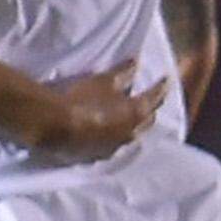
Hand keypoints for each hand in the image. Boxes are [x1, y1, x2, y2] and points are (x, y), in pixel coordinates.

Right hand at [21, 59, 165, 159]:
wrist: (54, 127)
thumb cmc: (81, 99)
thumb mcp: (101, 81)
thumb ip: (121, 73)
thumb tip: (136, 64)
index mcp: (135, 114)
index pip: (153, 98)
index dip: (160, 87)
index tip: (166, 79)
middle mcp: (129, 134)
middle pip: (146, 121)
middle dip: (151, 110)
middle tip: (152, 101)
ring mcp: (113, 148)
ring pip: (132, 136)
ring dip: (135, 126)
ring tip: (135, 119)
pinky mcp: (97, 157)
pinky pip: (114, 146)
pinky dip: (117, 137)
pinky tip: (112, 135)